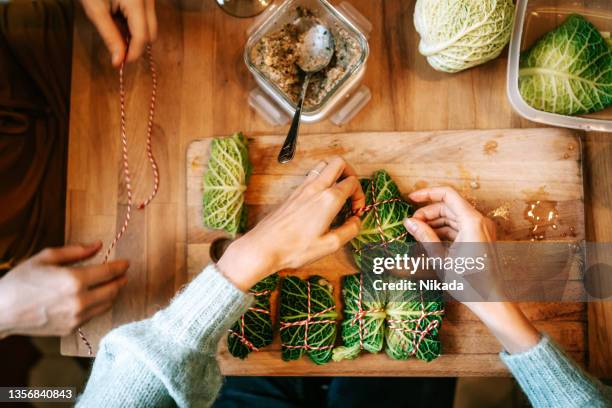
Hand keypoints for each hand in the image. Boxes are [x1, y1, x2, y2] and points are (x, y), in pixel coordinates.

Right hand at [0, 242, 128, 337]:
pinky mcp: (71, 329)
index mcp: (74, 281)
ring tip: (113, 285)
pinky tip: (96, 298)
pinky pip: (94, 315)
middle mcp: (79, 301)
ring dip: (113, 294)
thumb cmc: (21, 281)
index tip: (126, 263)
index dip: (120, 266)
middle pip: (113, 290)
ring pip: (107, 305)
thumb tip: (98, 245)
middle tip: (123, 274)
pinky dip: (100, 305)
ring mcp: (76, 318)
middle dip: (121, 280)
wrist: (2, 311)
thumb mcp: (46, 258)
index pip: (108, 272)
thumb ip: (75, 251)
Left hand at [80, 0, 156, 66]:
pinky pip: (146, 16)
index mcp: (136, 2)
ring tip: (114, 26)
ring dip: (135, 34)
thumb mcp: (95, 10)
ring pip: (150, 26)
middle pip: (151, 33)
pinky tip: (118, 17)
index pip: (142, 37)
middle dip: (136, 44)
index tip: (120, 62)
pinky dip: (135, 23)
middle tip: (117, 47)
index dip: (132, 53)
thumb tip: (119, 61)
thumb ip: (109, 37)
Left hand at [217, 156, 365, 291]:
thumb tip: (356, 220)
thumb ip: (350, 230)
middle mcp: (316, 188)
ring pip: (323, 165)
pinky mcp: (292, 193)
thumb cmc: (295, 249)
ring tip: (337, 193)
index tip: (356, 211)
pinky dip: (322, 181)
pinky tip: (320, 200)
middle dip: (350, 173)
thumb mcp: (330, 245)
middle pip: (339, 163)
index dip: (360, 195)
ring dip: (335, 174)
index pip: (352, 182)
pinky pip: (311, 176)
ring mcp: (302, 188)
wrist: (263, 247)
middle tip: (351, 192)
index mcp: (328, 199)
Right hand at [403, 186, 539, 352]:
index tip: (410, 198)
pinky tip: (429, 239)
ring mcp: (481, 229)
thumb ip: (424, 236)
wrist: (492, 302)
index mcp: (472, 222)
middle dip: (428, 212)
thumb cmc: (469, 284)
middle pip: (448, 206)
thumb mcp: (441, 259)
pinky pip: (459, 227)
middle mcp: (479, 221)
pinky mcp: (480, 238)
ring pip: (453, 216)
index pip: (448, 194)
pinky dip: (444, 230)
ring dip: (434, 222)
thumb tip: (408, 222)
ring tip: (417, 233)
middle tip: (411, 225)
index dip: (427, 193)